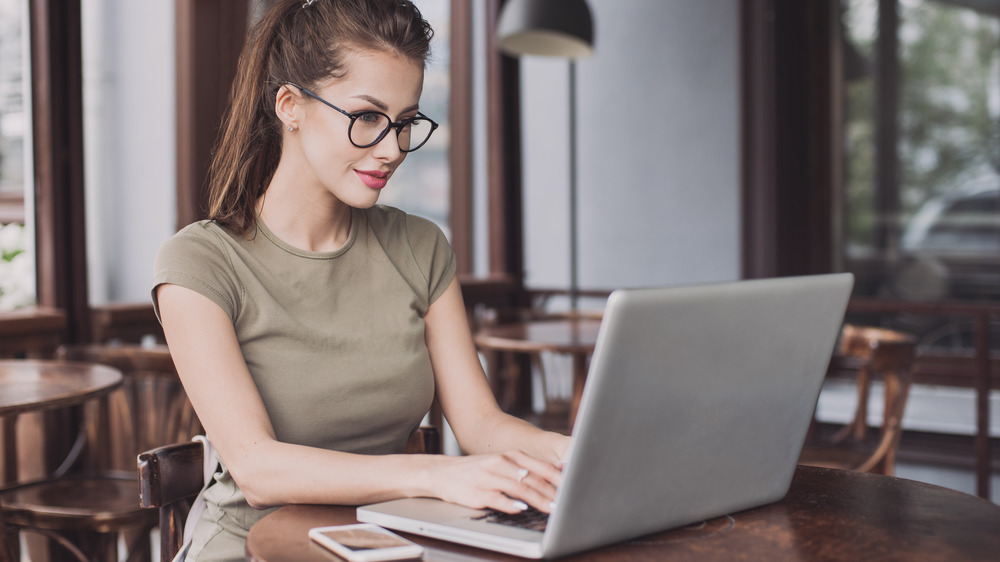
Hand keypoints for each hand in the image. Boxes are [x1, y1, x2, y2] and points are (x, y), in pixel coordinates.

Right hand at [428, 450, 562, 513]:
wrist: (443, 472)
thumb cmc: (478, 470)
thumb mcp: (502, 463)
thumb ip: (526, 468)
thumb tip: (556, 473)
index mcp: (510, 456)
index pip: (540, 467)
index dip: (558, 479)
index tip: (573, 488)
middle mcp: (501, 463)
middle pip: (532, 478)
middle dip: (552, 492)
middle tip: (566, 504)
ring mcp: (489, 477)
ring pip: (519, 488)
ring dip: (537, 499)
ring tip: (551, 509)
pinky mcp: (478, 492)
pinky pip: (497, 498)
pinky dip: (510, 504)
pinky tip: (521, 509)